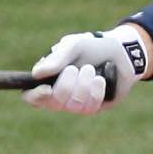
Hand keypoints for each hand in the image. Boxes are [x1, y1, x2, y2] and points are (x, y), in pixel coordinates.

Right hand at [24, 25, 148, 113]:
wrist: (119, 52)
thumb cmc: (91, 47)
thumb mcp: (74, 46)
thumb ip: (56, 59)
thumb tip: (37, 73)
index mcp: (48, 80)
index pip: (32, 97)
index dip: (35, 96)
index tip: (46, 88)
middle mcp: (60, 95)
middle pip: (54, 102)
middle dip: (65, 85)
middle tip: (74, 68)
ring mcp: (77, 103)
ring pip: (74, 105)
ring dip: (83, 85)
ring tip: (90, 69)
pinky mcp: (94, 107)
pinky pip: (90, 106)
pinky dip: (96, 90)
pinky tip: (100, 79)